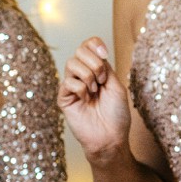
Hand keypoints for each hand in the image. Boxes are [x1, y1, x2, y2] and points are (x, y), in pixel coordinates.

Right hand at [58, 37, 132, 158]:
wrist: (110, 137)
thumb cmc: (117, 115)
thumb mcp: (116, 84)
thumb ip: (105, 66)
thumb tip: (94, 52)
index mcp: (96, 70)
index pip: (88, 46)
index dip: (95, 44)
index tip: (104, 54)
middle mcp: (83, 76)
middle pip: (79, 50)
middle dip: (94, 62)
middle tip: (102, 79)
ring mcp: (72, 87)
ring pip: (71, 63)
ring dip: (88, 75)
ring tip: (95, 91)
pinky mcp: (64, 98)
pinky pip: (68, 82)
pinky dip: (81, 89)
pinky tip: (86, 100)